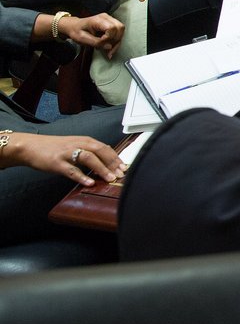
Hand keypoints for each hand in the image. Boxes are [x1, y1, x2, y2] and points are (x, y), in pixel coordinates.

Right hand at [1, 132, 123, 184]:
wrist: (30, 146)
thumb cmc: (54, 148)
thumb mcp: (74, 145)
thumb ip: (89, 152)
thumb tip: (107, 163)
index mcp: (84, 140)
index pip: (105, 148)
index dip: (117, 158)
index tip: (126, 167)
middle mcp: (78, 144)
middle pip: (101, 151)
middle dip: (113, 163)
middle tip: (122, 173)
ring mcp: (67, 153)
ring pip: (89, 158)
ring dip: (101, 169)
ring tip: (110, 178)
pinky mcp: (57, 163)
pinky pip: (71, 170)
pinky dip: (82, 177)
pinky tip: (90, 183)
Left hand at [59, 12, 124, 59]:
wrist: (74, 26)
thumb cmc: (77, 31)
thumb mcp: (82, 39)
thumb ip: (96, 42)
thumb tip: (109, 47)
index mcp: (97, 20)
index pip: (111, 28)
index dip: (108, 38)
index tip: (101, 43)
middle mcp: (106, 17)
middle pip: (119, 28)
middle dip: (115, 41)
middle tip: (108, 50)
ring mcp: (109, 19)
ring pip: (121, 30)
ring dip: (117, 41)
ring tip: (109, 50)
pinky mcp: (111, 22)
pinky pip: (119, 31)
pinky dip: (116, 40)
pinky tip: (110, 47)